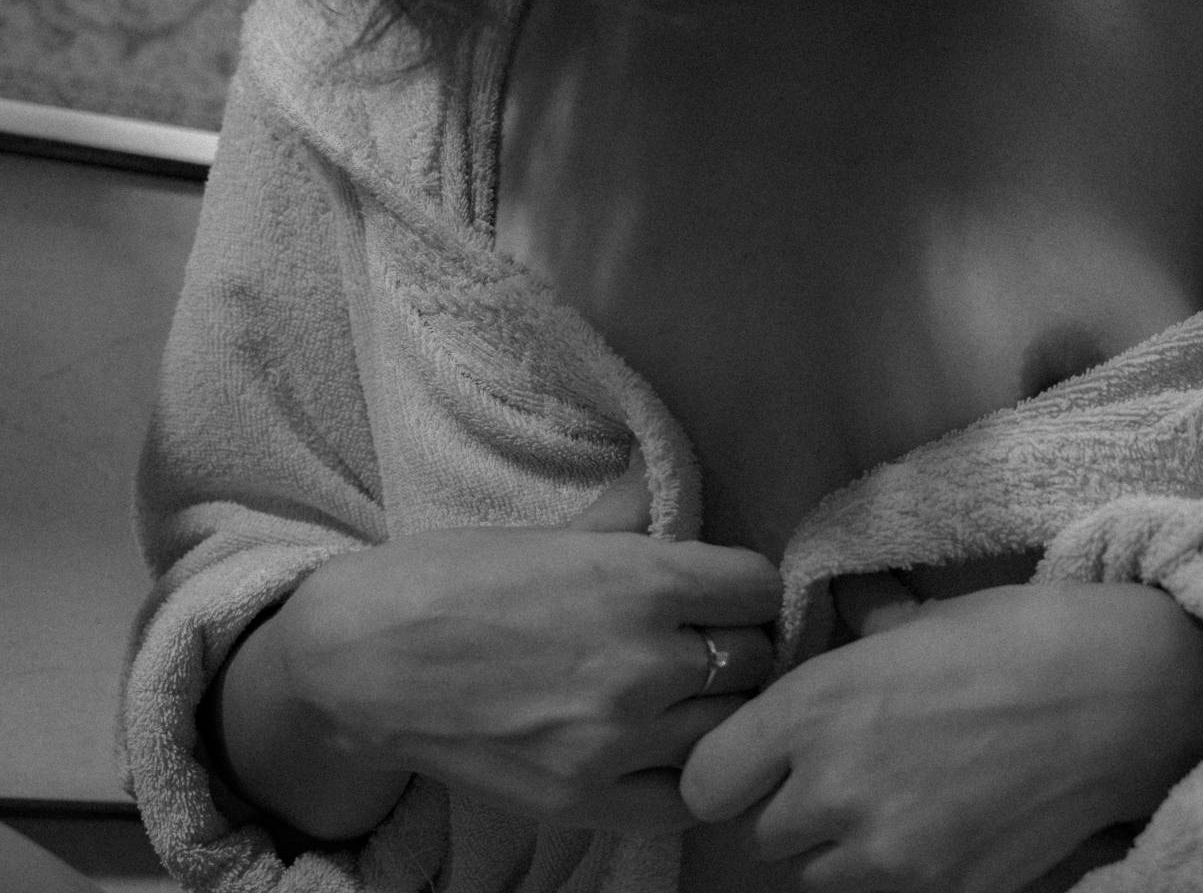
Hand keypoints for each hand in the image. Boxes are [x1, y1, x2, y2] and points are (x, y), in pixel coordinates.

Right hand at [259, 452, 779, 833]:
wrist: (356, 663)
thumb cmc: (443, 581)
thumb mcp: (544, 533)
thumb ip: (622, 520)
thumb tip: (665, 491)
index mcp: (639, 581)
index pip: (759, 586)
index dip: (746, 585)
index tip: (726, 591)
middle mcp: (644, 662)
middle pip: (755, 658)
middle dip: (738, 644)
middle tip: (708, 642)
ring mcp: (619, 740)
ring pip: (732, 728)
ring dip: (719, 708)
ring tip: (689, 695)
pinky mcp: (587, 800)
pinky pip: (689, 796)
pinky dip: (692, 771)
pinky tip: (669, 748)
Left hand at [681, 573, 1202, 891]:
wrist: (1122, 694)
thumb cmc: (1018, 635)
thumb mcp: (920, 620)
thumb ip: (860, 632)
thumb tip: (848, 609)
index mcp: (813, 706)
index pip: (707, 783)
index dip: (728, 771)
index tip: (757, 758)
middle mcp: (832, 787)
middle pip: (762, 835)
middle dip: (790, 807)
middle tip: (839, 773)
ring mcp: (887, 851)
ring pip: (817, 875)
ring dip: (837, 847)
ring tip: (892, 802)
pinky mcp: (941, 890)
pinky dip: (894, 870)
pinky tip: (938, 825)